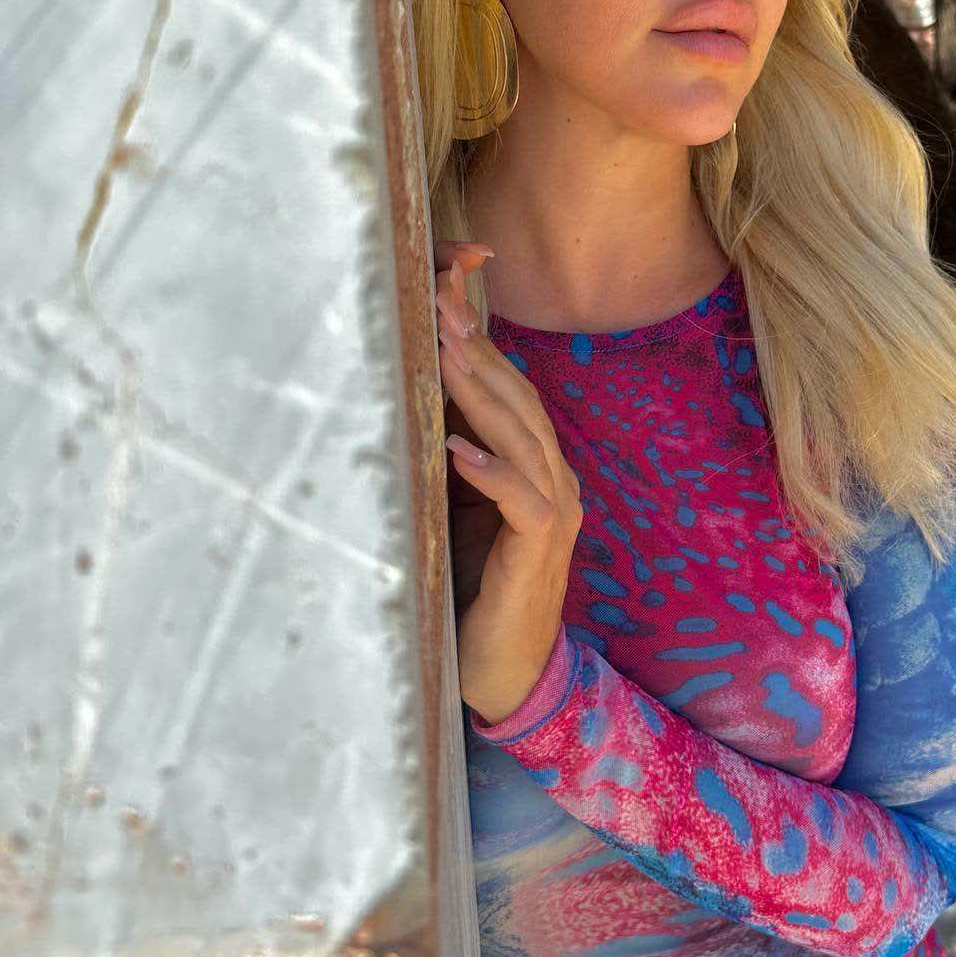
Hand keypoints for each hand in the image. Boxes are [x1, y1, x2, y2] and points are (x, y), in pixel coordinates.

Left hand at [432, 240, 584, 723]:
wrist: (504, 672)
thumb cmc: (469, 588)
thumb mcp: (451, 508)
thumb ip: (443, 457)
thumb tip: (399, 398)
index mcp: (534, 463)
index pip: (509, 385)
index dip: (481, 334)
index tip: (447, 284)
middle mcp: (554, 478)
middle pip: (518, 399)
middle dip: (477, 347)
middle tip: (440, 299)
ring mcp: (556, 513)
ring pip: (523, 438)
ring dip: (482, 394)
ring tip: (446, 352)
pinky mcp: (541, 553)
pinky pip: (523, 503)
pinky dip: (493, 473)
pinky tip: (460, 450)